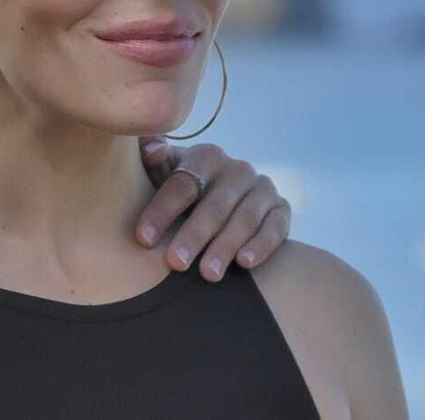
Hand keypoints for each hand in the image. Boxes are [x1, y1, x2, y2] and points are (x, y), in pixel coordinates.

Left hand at [134, 138, 291, 281]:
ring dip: (225, 247)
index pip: (182, 184)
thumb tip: (153, 151)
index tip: (143, 239)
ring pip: (244, 219)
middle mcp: (237, 169)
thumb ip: (150, 158)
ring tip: (207, 274)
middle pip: (214, 205)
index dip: (161, 211)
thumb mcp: (161, 172)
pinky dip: (262, 245)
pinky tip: (244, 263)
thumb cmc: (181, 189)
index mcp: (205, 156)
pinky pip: (276, 228)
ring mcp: (262, 188)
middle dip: (193, 236)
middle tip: (176, 263)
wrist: (220, 197)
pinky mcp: (281, 209)